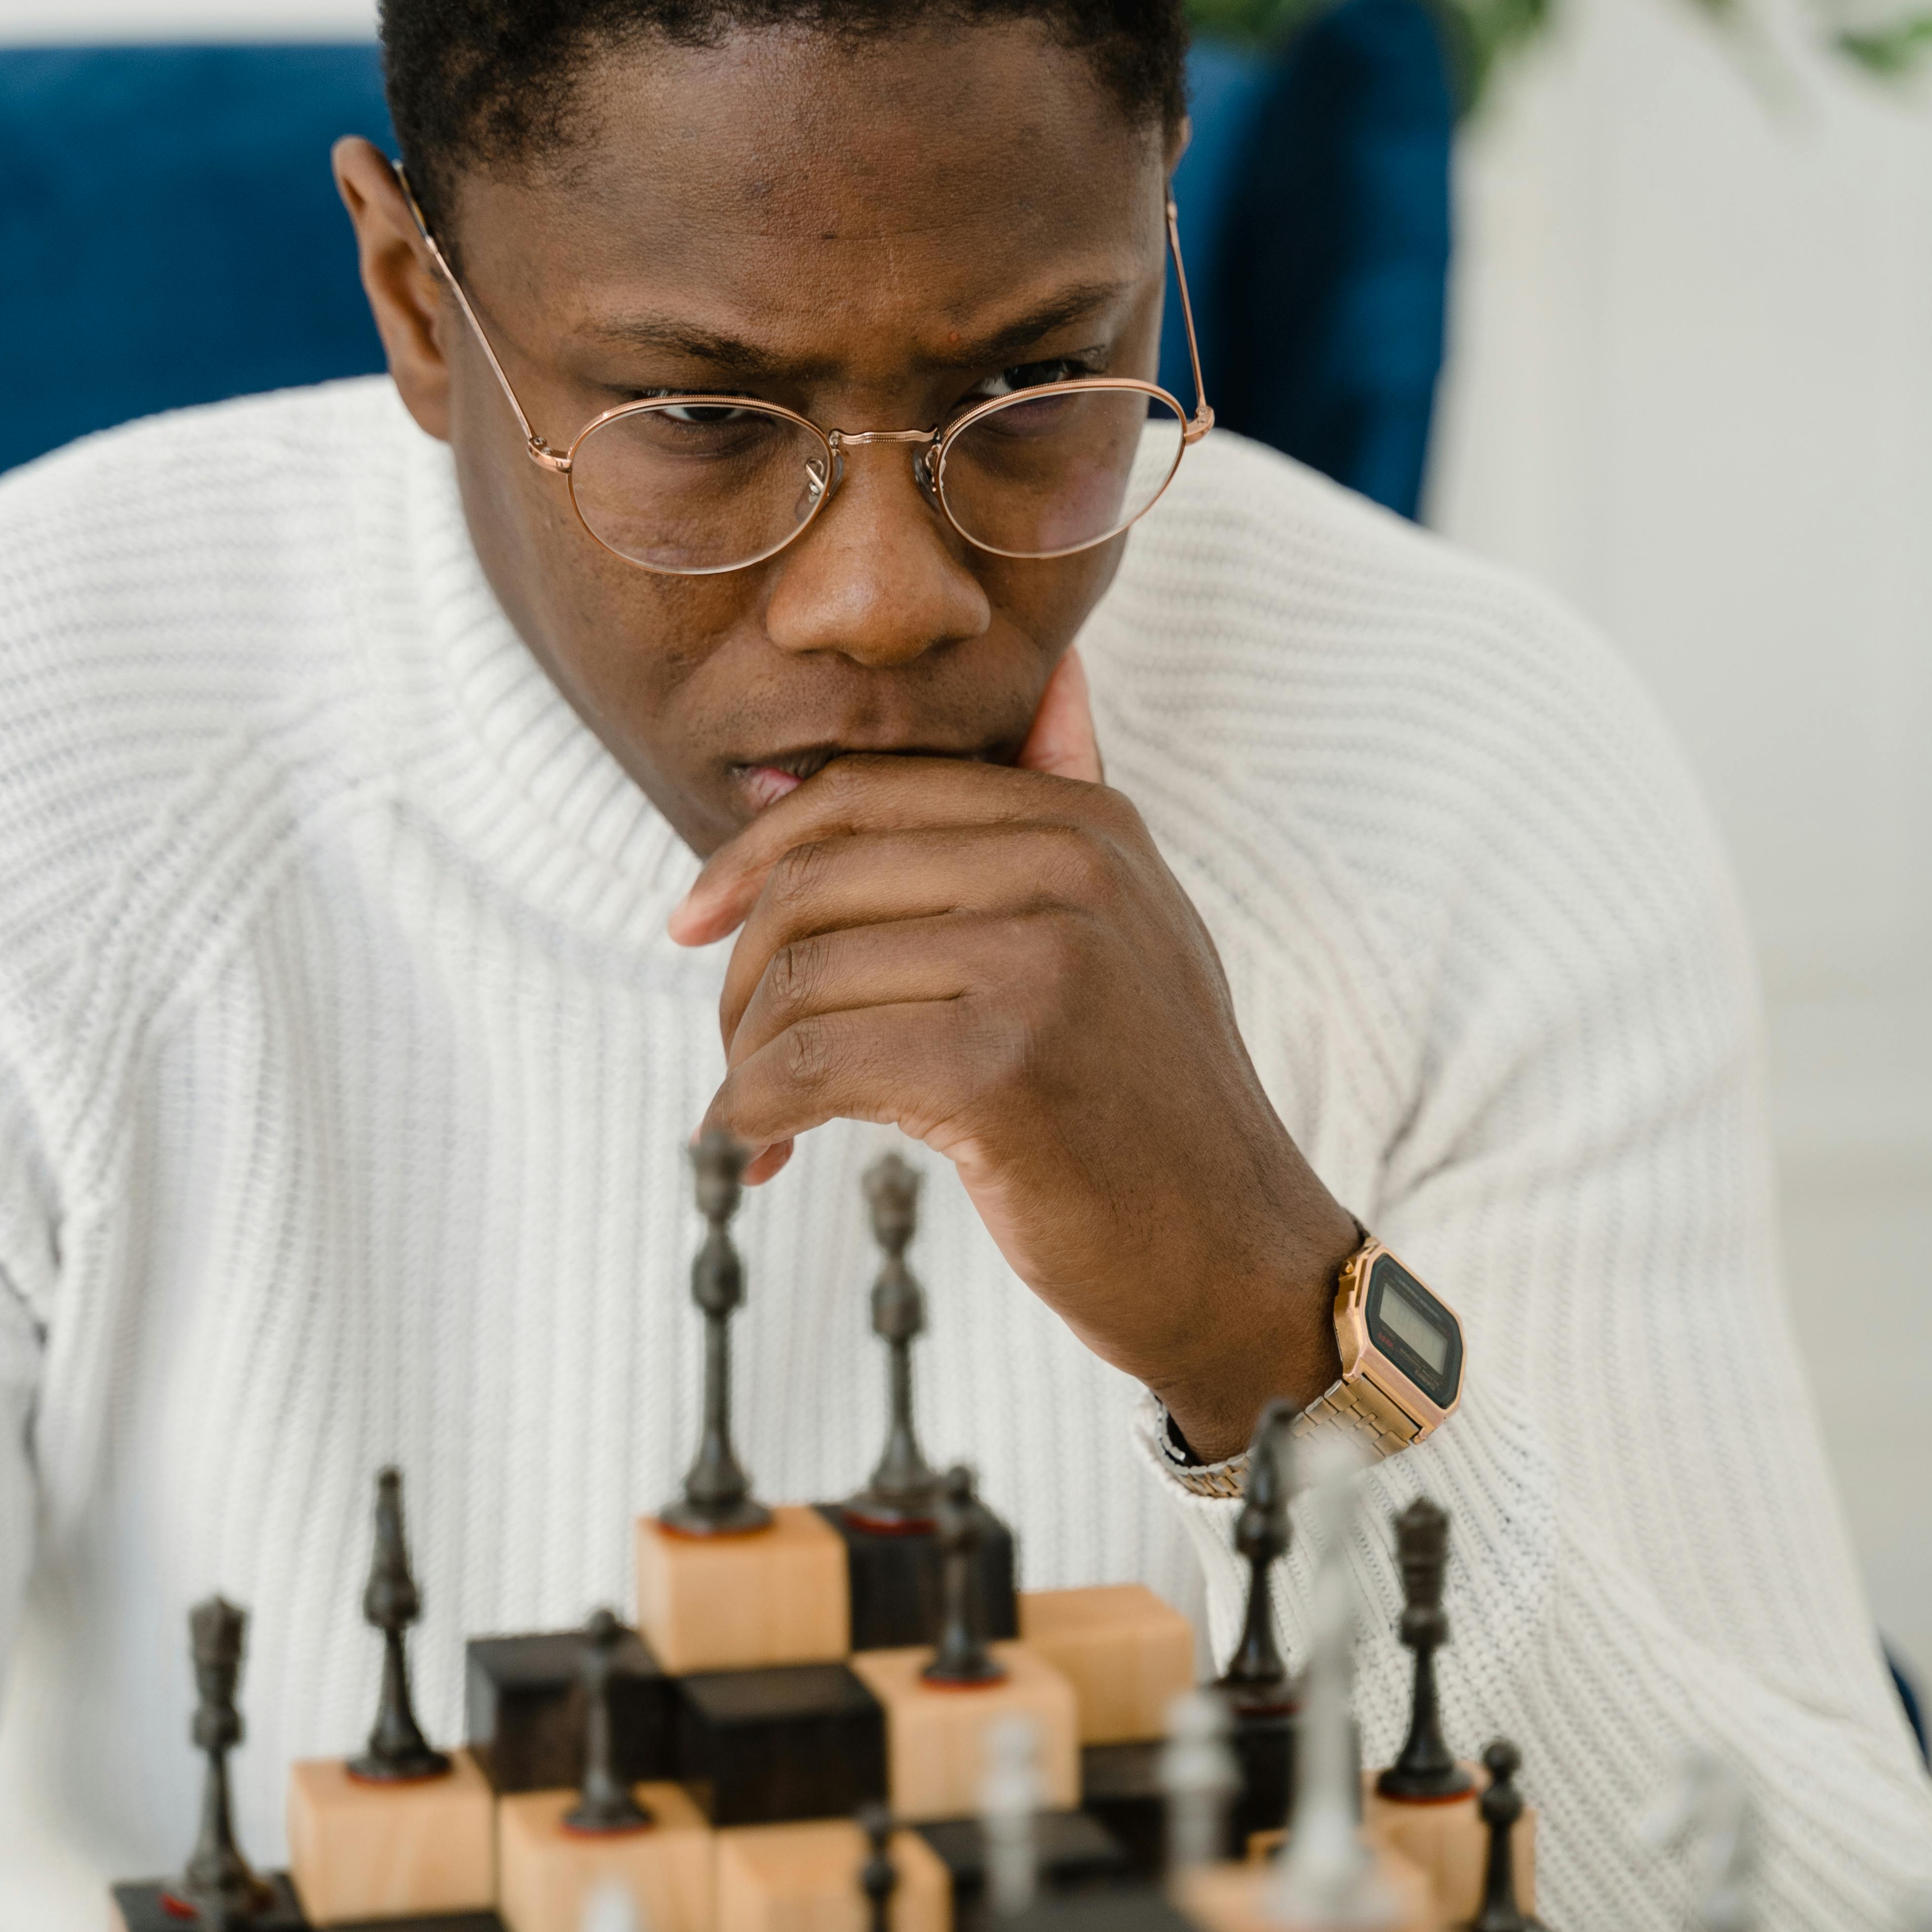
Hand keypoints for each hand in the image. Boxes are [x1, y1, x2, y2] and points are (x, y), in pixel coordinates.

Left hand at [667, 650, 1357, 1458]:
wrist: (1238, 1255)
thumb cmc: (1155, 1107)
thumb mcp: (1136, 928)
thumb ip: (1072, 808)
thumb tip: (1056, 676)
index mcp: (1088, 824)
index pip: (862, 794)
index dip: (752, 855)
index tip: (693, 922)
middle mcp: (1071, 871)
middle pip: (816, 880)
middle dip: (743, 976)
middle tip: (736, 1055)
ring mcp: (1043, 965)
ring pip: (802, 978)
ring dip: (746, 1062)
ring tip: (755, 1118)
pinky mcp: (1003, 1069)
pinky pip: (811, 1068)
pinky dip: (754, 1116)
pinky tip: (761, 1152)